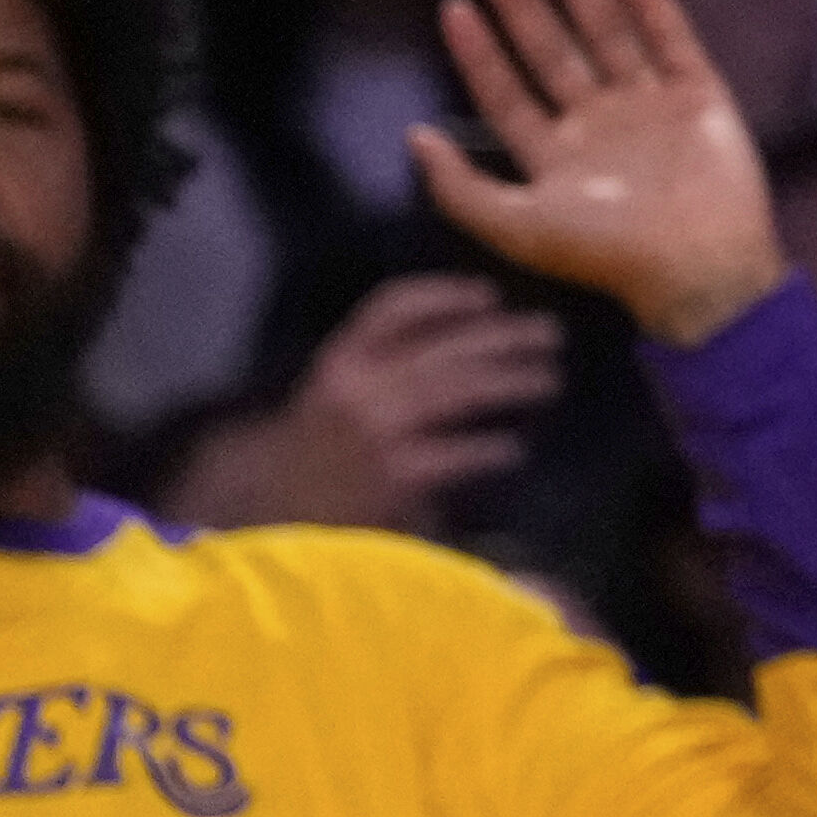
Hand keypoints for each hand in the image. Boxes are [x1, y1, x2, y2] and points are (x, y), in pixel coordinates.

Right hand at [175, 271, 562, 529]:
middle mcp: (357, 388)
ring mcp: (377, 431)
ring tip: (550, 380)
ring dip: (513, 381)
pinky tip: (513, 450)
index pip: (392, 308)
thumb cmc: (316, 460)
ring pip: (459, 390)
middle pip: (444, 347)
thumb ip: (387, 371)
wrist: (267, 522)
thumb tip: (474, 346)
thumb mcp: (338, 400)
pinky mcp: (396, 477)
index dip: (445, 295)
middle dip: (504, 335)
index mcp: (339, 362)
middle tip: (549, 333)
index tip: (488, 295)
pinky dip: (493, 448)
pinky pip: (461, 453)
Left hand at [404, 0, 785, 345]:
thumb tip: (414, 132)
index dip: (477, 49)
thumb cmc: (605, 257)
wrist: (699, 268)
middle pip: (549, 47)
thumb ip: (457, 187)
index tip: (453, 3)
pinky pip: (669, 34)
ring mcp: (649, 106)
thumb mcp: (515, 226)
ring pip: (605, 29)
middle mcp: (598, 124)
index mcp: (555, 157)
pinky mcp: (699, 95)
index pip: (504, 90)